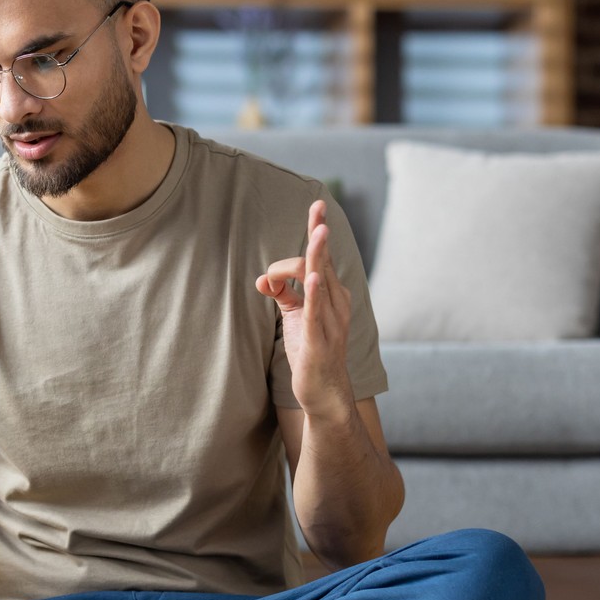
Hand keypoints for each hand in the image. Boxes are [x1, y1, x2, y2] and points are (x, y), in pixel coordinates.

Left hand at [256, 199, 353, 424]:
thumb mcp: (295, 318)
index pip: (320, 257)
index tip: (316, 206)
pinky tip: (310, 279)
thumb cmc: (312, 352)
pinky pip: (316, 314)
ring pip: (322, 281)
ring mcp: (330, 322)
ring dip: (318, 256)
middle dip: (319, 233)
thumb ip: (282, 294)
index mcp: (331, 294)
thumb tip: (263, 279)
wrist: (326, 393)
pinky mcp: (318, 341)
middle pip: (323, 261)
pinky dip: (313, 294)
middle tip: (318, 206)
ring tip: (319, 233)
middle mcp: (336, 303)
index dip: (315, 233)